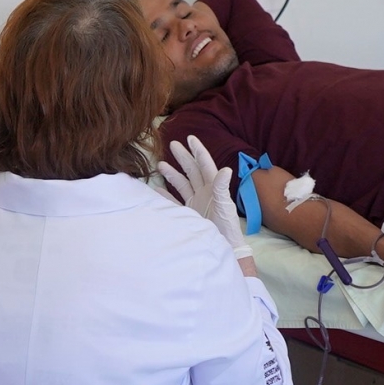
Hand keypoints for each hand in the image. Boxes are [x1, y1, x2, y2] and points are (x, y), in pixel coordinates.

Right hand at [159, 136, 248, 254]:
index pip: (205, 164)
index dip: (198, 151)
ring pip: (182, 183)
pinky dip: (166, 195)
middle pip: (192, 170)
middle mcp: (204, 192)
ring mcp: (196, 202)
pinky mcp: (190, 214)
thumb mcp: (224, 205)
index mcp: (214, 187)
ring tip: (161, 165)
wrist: (222, 247)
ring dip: (173, 174)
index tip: (190, 138)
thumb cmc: (227, 227)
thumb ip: (222, 187)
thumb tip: (225, 169)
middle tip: (173, 144)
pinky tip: (156, 189)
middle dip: (183, 157)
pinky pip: (175, 201)